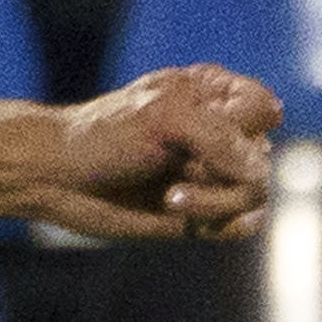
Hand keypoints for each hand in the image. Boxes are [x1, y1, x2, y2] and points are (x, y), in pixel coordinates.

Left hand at [27, 66, 284, 240]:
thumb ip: (222, 138)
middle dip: (225, 168)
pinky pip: (243, 224)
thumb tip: (260, 177)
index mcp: (215, 96)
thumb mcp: (165, 118)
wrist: (56, 178)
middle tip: (180, 168)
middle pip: (264, 157)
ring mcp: (212, 175)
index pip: (266, 110)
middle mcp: (220, 135)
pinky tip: (187, 218)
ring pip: (255, 193)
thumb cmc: (103, 136)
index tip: (198, 125)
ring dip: (217, 201)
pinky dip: (224, 223)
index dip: (241, 124)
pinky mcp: (201, 212)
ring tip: (172, 198)